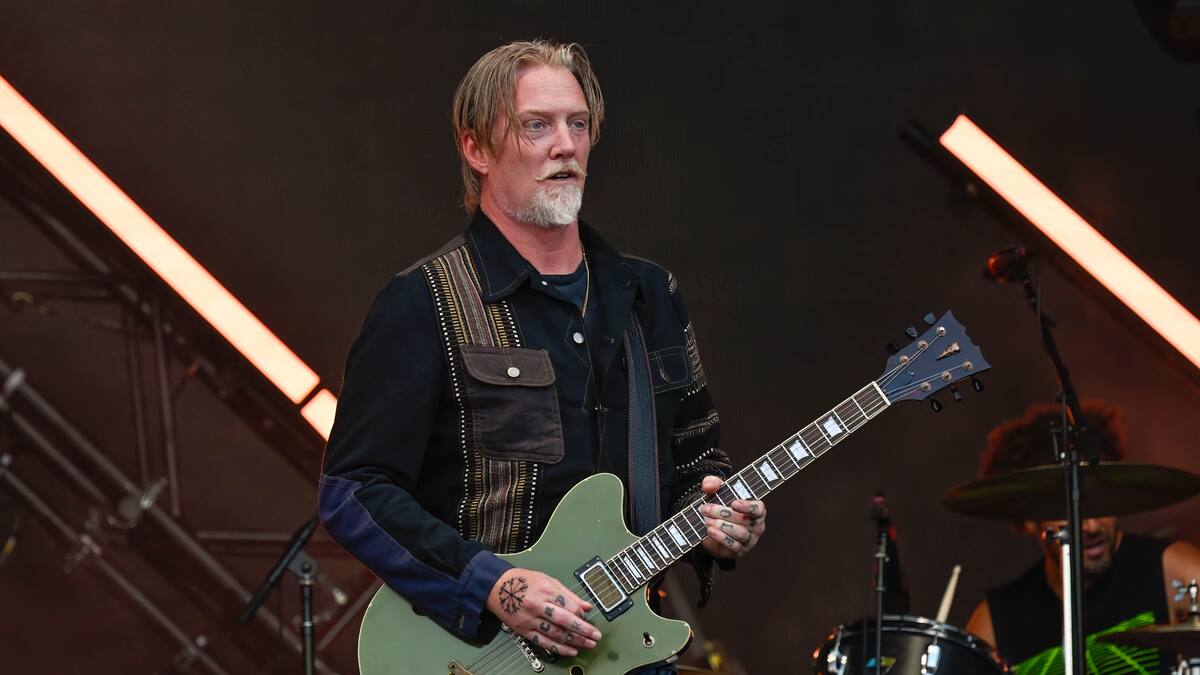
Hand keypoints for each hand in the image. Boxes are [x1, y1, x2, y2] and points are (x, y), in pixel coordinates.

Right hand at [486, 567, 601, 656]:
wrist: (497, 587)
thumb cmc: (523, 581)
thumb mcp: (548, 580)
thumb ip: (568, 594)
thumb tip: (586, 605)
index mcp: (546, 590)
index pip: (569, 606)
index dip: (582, 615)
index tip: (590, 620)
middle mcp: (538, 605)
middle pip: (565, 621)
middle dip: (583, 631)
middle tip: (596, 637)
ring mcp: (530, 620)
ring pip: (556, 634)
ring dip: (575, 641)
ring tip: (588, 645)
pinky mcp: (524, 630)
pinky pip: (544, 642)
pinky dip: (558, 648)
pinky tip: (570, 651)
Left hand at [698, 475, 765, 558]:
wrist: (709, 527)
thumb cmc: (719, 506)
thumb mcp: (715, 492)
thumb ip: (712, 484)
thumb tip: (709, 486)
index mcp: (756, 510)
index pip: (758, 509)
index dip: (747, 506)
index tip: (733, 503)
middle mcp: (756, 526)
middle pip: (744, 520)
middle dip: (723, 513)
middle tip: (706, 509)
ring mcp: (749, 540)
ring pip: (740, 533)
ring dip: (722, 526)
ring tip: (707, 520)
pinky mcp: (739, 551)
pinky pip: (733, 546)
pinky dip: (721, 538)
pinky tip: (710, 531)